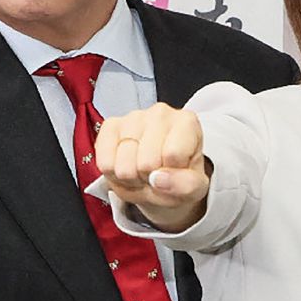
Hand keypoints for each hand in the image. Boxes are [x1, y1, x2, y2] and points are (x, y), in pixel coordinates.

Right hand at [93, 103, 208, 231]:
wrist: (160, 176)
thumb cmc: (179, 176)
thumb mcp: (195, 187)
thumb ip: (186, 184)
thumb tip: (158, 179)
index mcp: (187, 122)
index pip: (172, 155)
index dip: (171, 174)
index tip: (174, 172)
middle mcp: (160, 113)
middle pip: (146, 162)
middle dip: (149, 178)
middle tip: (156, 174)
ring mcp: (133, 117)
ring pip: (124, 166)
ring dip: (132, 178)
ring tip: (142, 172)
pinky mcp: (110, 126)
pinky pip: (104, 162)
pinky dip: (113, 174)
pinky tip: (126, 166)